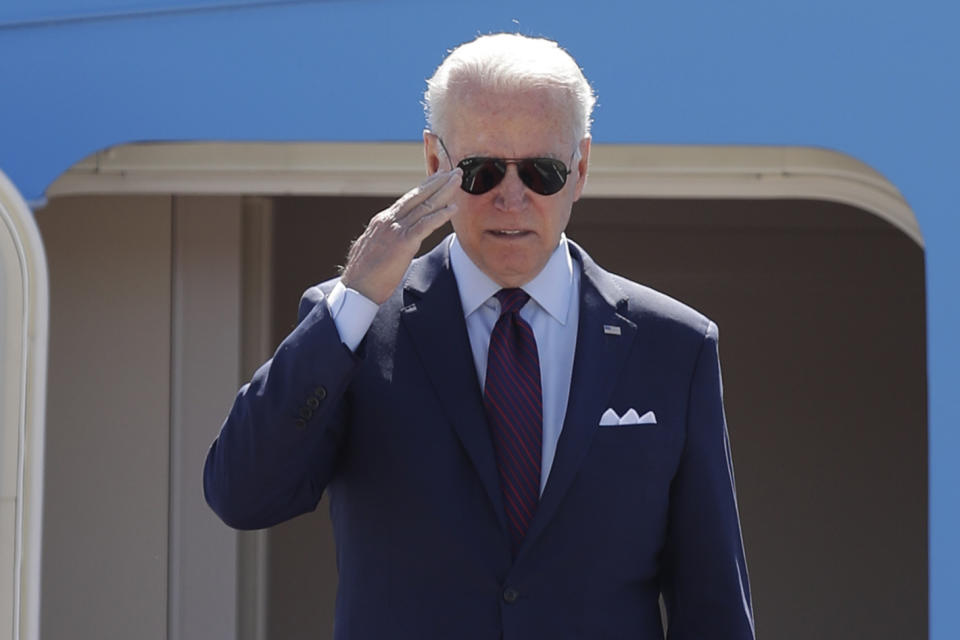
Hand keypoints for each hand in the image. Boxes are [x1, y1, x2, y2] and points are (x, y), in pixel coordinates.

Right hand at [341, 168, 461, 303]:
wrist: (356, 288)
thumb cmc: (364, 275)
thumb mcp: (372, 249)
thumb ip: (384, 239)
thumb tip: (389, 239)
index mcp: (382, 221)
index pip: (407, 200)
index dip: (425, 188)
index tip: (438, 178)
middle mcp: (388, 220)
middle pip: (417, 196)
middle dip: (437, 182)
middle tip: (453, 171)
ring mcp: (395, 230)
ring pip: (424, 206)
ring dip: (444, 192)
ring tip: (457, 180)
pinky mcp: (403, 243)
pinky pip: (425, 225)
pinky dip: (440, 215)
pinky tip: (453, 208)